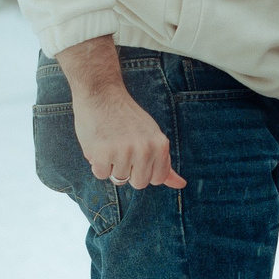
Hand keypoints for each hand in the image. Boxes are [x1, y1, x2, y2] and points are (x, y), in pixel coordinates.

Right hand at [56, 37, 184, 189]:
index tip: (137, 152)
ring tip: (110, 142)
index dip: (144, 169)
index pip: (157, 179)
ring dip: (111, 165)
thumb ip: (164, 162)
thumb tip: (181, 185)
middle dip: (129, 171)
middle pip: (139, 183)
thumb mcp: (152, 136)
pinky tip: (99, 143)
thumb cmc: (126, 117)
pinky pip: (100, 174)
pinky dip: (97, 162)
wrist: (101, 94)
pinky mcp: (103, 154)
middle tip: (122, 148)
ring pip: (118, 179)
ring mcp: (124, 152)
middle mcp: (145, 150)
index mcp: (161, 145)